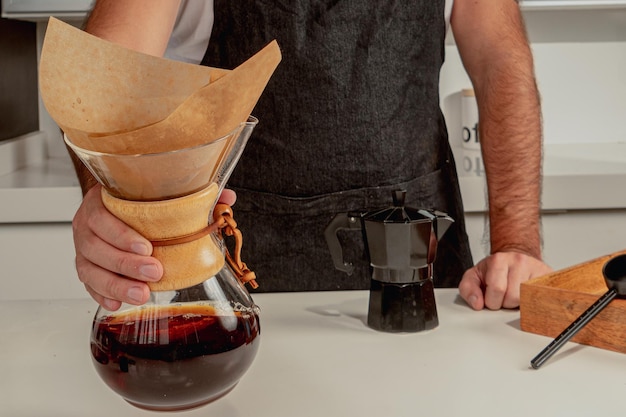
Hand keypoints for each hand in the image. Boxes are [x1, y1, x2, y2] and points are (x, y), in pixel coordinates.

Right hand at [72, 185, 236, 310]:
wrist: (114, 204)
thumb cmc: (138, 201)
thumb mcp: (161, 193)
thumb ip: (191, 195)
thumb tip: (227, 196)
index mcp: (101, 202)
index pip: (102, 217)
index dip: (121, 234)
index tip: (147, 246)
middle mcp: (87, 225)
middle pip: (95, 247)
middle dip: (125, 263)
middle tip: (153, 272)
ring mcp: (83, 248)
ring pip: (89, 270)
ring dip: (116, 284)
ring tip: (141, 294)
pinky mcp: (86, 267)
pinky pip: (88, 284)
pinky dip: (102, 295)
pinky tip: (118, 303)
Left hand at [458, 251, 552, 309]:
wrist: (514, 259)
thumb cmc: (494, 270)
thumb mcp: (474, 277)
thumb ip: (468, 289)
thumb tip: (477, 303)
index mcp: (498, 260)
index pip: (497, 289)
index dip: (492, 300)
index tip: (491, 296)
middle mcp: (519, 261)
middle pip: (513, 297)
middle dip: (505, 303)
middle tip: (503, 295)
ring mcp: (536, 267)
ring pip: (528, 300)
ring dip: (518, 304)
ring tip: (514, 294)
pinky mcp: (549, 276)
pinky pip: (542, 298)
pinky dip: (533, 302)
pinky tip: (527, 295)